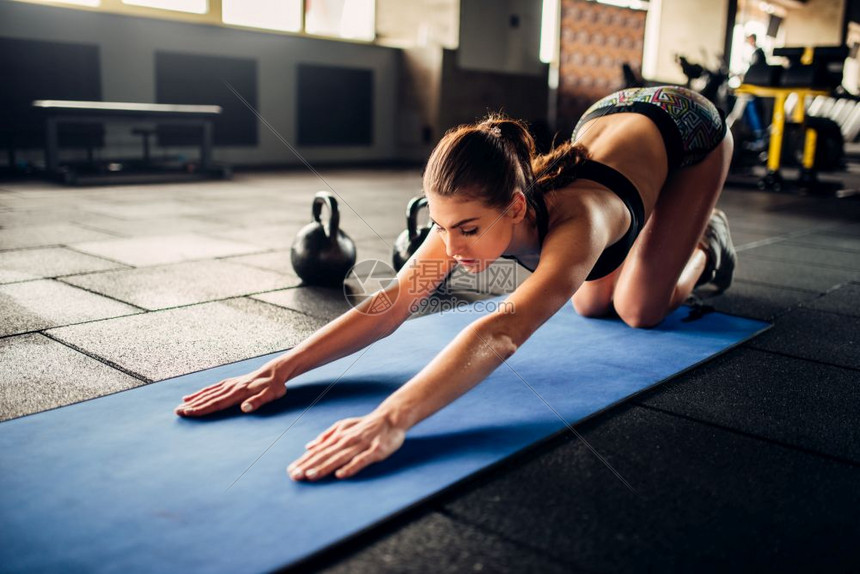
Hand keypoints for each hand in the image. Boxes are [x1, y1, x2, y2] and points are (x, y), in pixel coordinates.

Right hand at [175, 365, 286, 416]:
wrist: (275, 371)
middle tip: (177, 412)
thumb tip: (244, 408)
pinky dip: (200, 393)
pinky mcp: (229, 382)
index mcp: (239, 393)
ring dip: (193, 400)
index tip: (188, 413)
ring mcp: (229, 384)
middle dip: (192, 406)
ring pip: (207, 393)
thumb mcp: (271, 395)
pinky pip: (212, 388)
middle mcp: (231, 387)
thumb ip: (258, 401)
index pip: (217, 403)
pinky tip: (191, 396)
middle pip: (208, 399)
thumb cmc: (274, 386)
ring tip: (180, 406)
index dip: (202, 409)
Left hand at [288, 411, 405, 480]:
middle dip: (308, 466)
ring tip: (310, 476)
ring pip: (339, 458)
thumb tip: (308, 445)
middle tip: (294, 476)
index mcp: (338, 437)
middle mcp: (346, 441)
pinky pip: (361, 461)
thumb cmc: (365, 424)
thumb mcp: (343, 426)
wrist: (390, 417)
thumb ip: (326, 436)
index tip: (290, 471)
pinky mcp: (375, 451)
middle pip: (325, 455)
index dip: (304, 461)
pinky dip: (350, 467)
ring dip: (324, 467)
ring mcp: (361, 446)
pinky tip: (340, 475)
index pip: (317, 451)